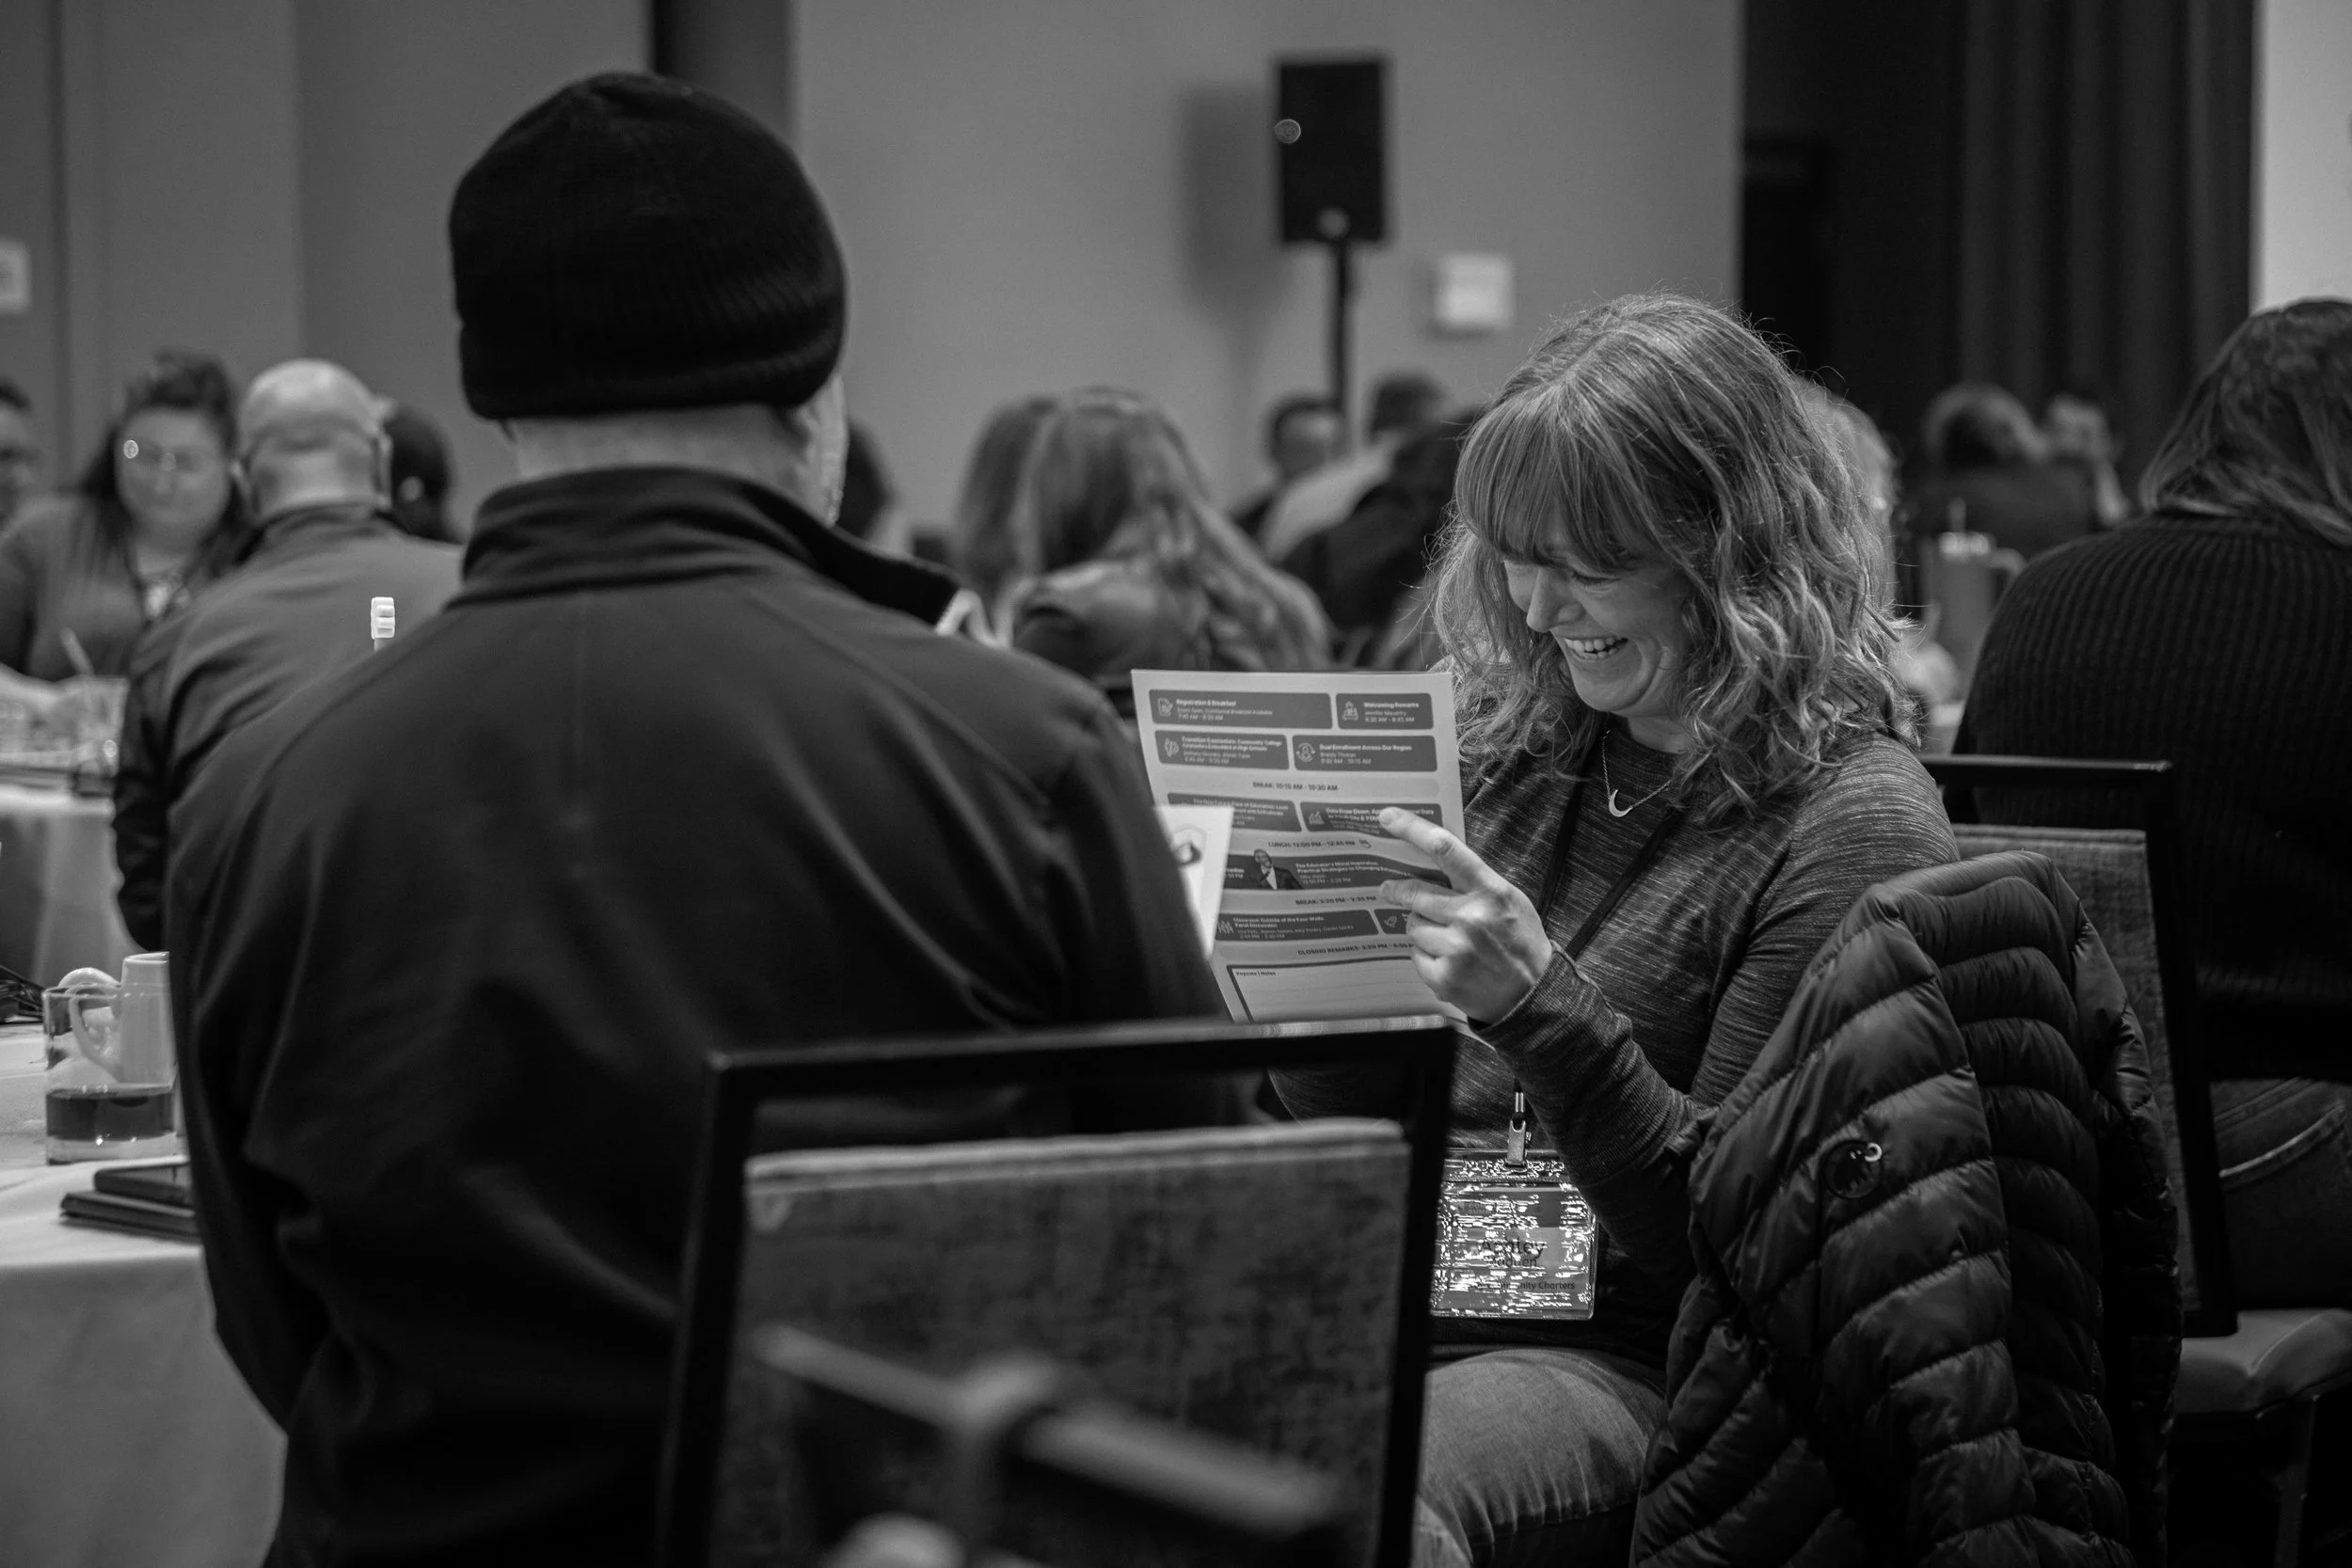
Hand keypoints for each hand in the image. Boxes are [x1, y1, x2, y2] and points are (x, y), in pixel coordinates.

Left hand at [1375, 808, 1553, 1022]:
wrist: (1532, 998)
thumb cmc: (1521, 944)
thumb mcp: (1509, 901)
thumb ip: (1475, 882)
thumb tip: (1433, 863)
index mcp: (1490, 891)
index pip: (1445, 849)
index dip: (1411, 829)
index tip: (1387, 817)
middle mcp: (1471, 917)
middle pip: (1415, 891)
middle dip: (1396, 889)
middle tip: (1387, 889)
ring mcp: (1456, 948)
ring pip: (1412, 925)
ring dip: (1421, 928)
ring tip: (1446, 940)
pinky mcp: (1443, 976)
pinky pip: (1416, 955)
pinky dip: (1426, 956)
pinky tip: (1448, 962)